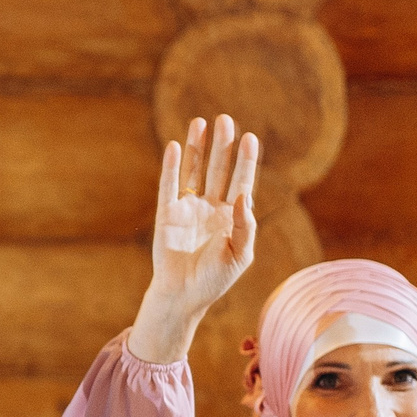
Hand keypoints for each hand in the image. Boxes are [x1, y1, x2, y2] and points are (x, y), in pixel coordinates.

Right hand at [129, 115, 259, 362]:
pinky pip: (169, 185)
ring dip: (197, 148)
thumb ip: (245, 225)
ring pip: (194, 170)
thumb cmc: (215, 279)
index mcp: (232, 216)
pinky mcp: (167, 213)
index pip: (241, 181)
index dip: (245, 160)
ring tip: (200, 122)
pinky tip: (173, 147)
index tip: (250, 138)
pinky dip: (171, 166)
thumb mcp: (240, 254)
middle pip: (218, 169)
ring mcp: (188, 208)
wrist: (183, 295)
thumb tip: (243, 194)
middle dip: (222, 145)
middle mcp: (211, 207)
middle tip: (225, 120)